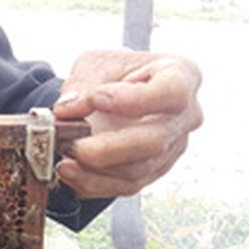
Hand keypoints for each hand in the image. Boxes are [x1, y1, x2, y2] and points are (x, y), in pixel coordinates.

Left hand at [51, 49, 202, 198]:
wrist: (116, 91)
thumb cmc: (116, 73)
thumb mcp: (97, 63)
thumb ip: (83, 83)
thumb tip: (67, 109)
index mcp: (181, 76)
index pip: (172, 92)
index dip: (135, 100)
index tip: (97, 99)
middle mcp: (185, 115)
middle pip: (155, 140)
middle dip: (108, 148)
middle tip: (71, 145)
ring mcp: (173, 146)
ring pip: (140, 169)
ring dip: (96, 171)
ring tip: (63, 162)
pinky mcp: (154, 170)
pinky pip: (127, 185)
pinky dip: (95, 183)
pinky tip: (72, 174)